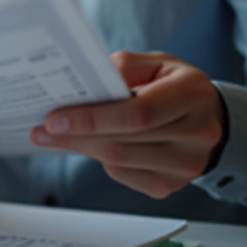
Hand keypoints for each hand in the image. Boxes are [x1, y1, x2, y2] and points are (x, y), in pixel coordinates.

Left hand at [30, 51, 226, 198]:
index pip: (137, 113)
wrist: (204, 115)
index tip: (55, 118)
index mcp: (193, 93)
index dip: (92, 118)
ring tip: (54, 135)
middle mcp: (198, 133)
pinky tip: (90, 144)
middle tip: (42, 129)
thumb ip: (122, 67)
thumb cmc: (172, 84)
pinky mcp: (170, 184)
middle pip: (124, 141)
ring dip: (82, 148)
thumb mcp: (154, 62)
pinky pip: (123, 175)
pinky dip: (101, 159)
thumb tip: (87, 87)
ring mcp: (187, 164)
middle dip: (77, 135)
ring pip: (120, 161)